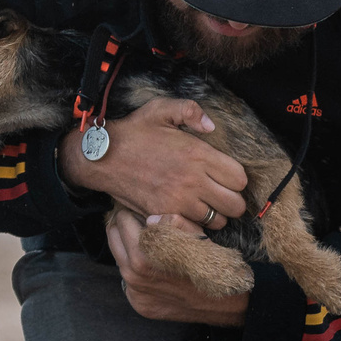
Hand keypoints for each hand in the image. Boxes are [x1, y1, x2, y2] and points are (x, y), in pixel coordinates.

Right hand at [60, 99, 248, 227]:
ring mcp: (178, 201)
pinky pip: (193, 231)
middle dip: (231, 201)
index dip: (236, 179)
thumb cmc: (133, 132)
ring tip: (203, 205)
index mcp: (198, 154)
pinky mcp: (163, 215)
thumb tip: (211, 126)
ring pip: (217, 221)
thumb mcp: (161, 109)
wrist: (101, 157)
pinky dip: (194, 227)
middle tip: (219, 195)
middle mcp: (193, 180)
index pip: (239, 179)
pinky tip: (188, 216)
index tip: (225, 177)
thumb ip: (191, 110)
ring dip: (214, 215)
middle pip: (235, 205)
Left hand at [107, 209, 248, 325]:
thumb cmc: (213, 264)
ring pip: (119, 258)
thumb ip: (170, 221)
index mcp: (143, 256)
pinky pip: (128, 280)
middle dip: (123, 225)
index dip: (130, 209)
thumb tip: (149, 217)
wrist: (226, 302)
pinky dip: (136, 269)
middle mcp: (133, 277)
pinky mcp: (139, 305)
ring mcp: (134, 293)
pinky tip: (154, 264)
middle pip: (113, 238)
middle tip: (136, 217)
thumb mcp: (196, 234)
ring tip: (148, 240)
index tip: (137, 205)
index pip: (121, 221)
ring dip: (128, 246)